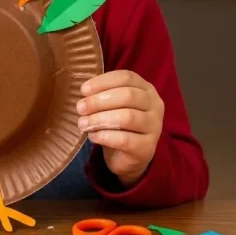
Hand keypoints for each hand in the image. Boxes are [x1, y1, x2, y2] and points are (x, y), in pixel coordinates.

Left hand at [76, 70, 163, 186]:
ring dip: (100, 119)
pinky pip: (125, 140)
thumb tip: (84, 92)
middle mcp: (155, 105)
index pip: (126, 77)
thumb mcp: (114, 105)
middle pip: (127, 96)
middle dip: (99, 101)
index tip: (83, 90)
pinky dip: (105, 136)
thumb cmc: (119, 124)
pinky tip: (93, 136)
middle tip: (80, 108)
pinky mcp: (147, 147)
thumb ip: (103, 94)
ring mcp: (154, 127)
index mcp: (146, 89)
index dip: (103, 82)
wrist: (130, 157)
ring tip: (83, 123)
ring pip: (127, 117)